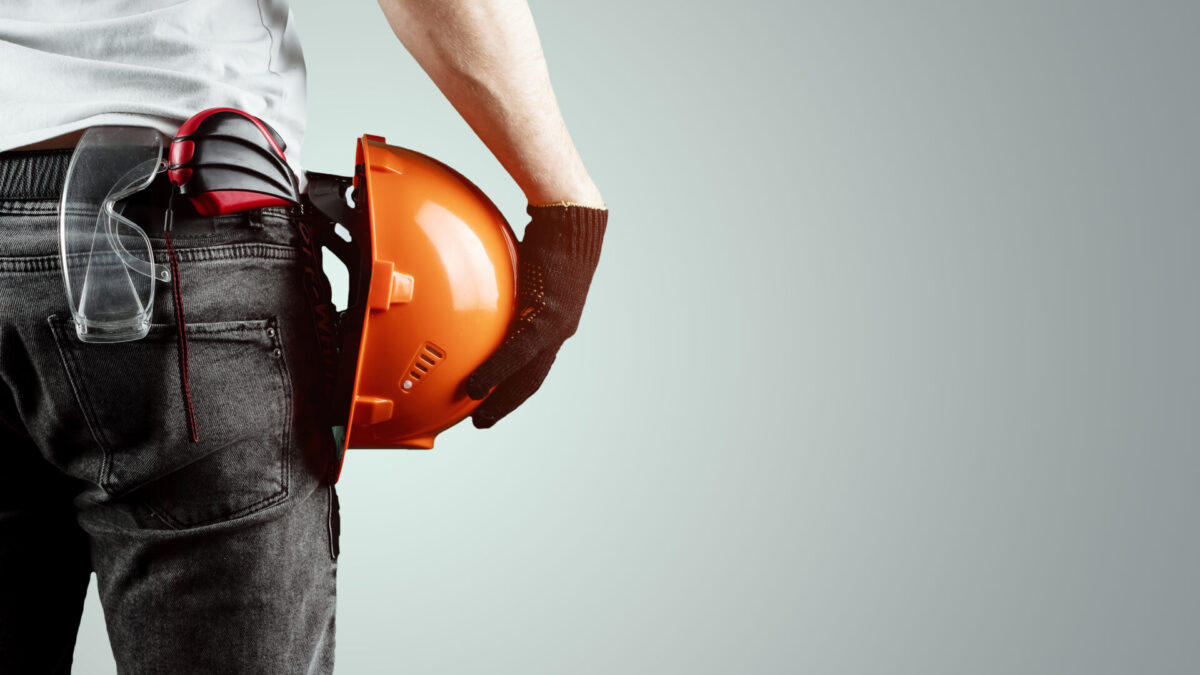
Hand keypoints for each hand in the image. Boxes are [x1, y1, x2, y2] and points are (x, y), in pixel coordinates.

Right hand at [465, 202, 607, 427]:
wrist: (570, 219)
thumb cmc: (547, 236)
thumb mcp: (523, 267)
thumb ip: (505, 285)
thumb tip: (476, 279)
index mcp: (553, 321)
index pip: (534, 364)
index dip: (514, 386)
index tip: (493, 401)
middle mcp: (559, 329)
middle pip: (531, 379)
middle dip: (507, 404)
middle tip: (482, 422)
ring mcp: (556, 325)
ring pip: (526, 375)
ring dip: (501, 399)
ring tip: (478, 415)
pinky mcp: (548, 317)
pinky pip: (517, 352)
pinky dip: (496, 373)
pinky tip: (476, 387)